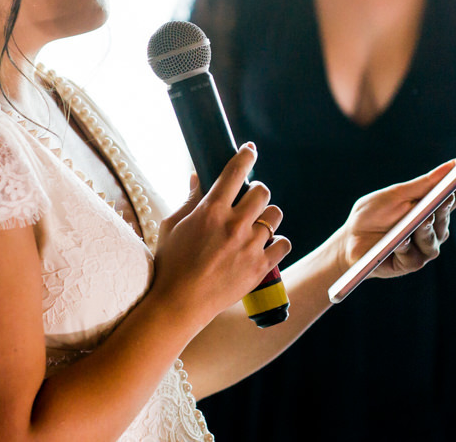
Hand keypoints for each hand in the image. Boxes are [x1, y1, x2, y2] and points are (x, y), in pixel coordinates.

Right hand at [148, 145, 291, 328]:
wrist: (179, 304)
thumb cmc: (171, 264)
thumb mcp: (172, 226)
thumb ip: (189, 200)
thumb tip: (197, 177)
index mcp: (211, 211)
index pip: (235, 172)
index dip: (246, 156)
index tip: (250, 150)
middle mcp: (234, 225)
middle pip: (262, 191)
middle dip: (256, 191)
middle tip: (249, 199)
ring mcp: (250, 246)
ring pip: (276, 216)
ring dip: (268, 216)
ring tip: (256, 225)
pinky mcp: (260, 267)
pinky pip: (284, 243)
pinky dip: (277, 242)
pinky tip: (266, 245)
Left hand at [338, 160, 455, 279]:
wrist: (347, 240)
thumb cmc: (371, 215)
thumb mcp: (395, 194)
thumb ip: (423, 183)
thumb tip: (454, 164)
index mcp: (429, 209)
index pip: (452, 197)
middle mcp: (431, 229)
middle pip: (445, 219)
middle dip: (445, 207)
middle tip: (446, 196)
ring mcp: (422, 248)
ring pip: (434, 240)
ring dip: (427, 229)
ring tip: (422, 219)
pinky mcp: (409, 264)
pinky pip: (414, 257)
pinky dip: (405, 247)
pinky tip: (398, 241)